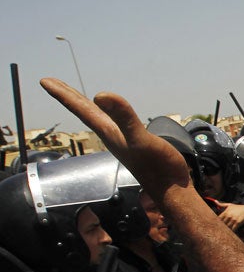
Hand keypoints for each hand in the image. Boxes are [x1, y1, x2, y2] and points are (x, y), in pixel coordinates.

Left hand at [40, 79, 190, 200]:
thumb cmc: (159, 166)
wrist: (172, 190)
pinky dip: (107, 116)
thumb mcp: (141, 138)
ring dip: (85, 106)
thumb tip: (99, 94)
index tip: (44, 81)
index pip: (81, 109)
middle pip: (85, 113)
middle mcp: (111, 136)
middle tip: (50, 83)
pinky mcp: (134, 146)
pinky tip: (111, 117)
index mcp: (109, 132)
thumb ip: (123, 117)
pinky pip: (113, 125)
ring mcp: (122, 142)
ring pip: (97, 119)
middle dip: (69, 97)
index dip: (63, 94)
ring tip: (77, 97)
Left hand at [213, 201, 243, 230]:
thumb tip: (215, 201)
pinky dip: (231, 230)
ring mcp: (233, 220)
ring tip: (225, 231)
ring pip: (227, 227)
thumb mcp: (229, 205)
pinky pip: (233, 229)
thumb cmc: (238, 207)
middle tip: (220, 229)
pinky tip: (231, 231)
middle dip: (222, 226)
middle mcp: (229, 216)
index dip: (217, 222)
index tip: (217, 224)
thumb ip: (221, 204)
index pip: (219, 219)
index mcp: (226, 212)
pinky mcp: (238, 223)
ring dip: (226, 229)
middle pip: (222, 223)